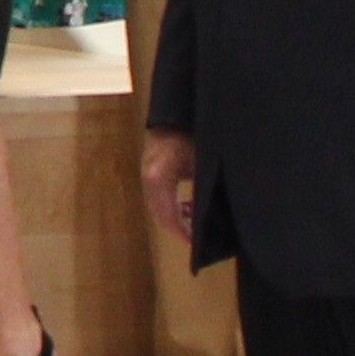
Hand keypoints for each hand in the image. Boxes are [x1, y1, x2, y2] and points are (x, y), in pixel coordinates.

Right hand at [140, 128, 197, 246]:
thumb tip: (208, 216)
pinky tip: (187, 207)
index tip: (196, 245)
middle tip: (198, 239)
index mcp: (159, 177)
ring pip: (157, 207)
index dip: (182, 233)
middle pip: (160, 215)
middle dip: (179, 229)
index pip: (167, 216)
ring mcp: (146, 174)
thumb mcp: (203, 164)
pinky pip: (158, 197)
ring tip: (194, 224)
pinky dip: (171, 207)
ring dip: (175, 218)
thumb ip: (202, 190)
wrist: (178, 110)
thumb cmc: (192, 133)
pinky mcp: (150, 171)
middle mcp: (148, 178)